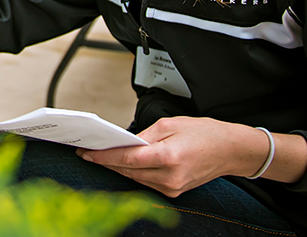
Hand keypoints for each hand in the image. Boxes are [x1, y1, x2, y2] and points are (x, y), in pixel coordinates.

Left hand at [75, 117, 274, 196]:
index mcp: (168, 157)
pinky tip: (122, 163)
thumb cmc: (203, 133)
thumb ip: (143, 136)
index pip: (126, 160)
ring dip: (117, 168)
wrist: (229, 150)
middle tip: (87, 152)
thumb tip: (122, 143)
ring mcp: (172, 188)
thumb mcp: (169, 124)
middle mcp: (169, 177)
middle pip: (127, 171)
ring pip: (134, 178)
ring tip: (100, 156)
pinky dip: (132, 172)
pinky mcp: (174, 192)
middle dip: (105, 162)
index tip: (87, 153)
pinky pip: (146, 182)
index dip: (103, 157)